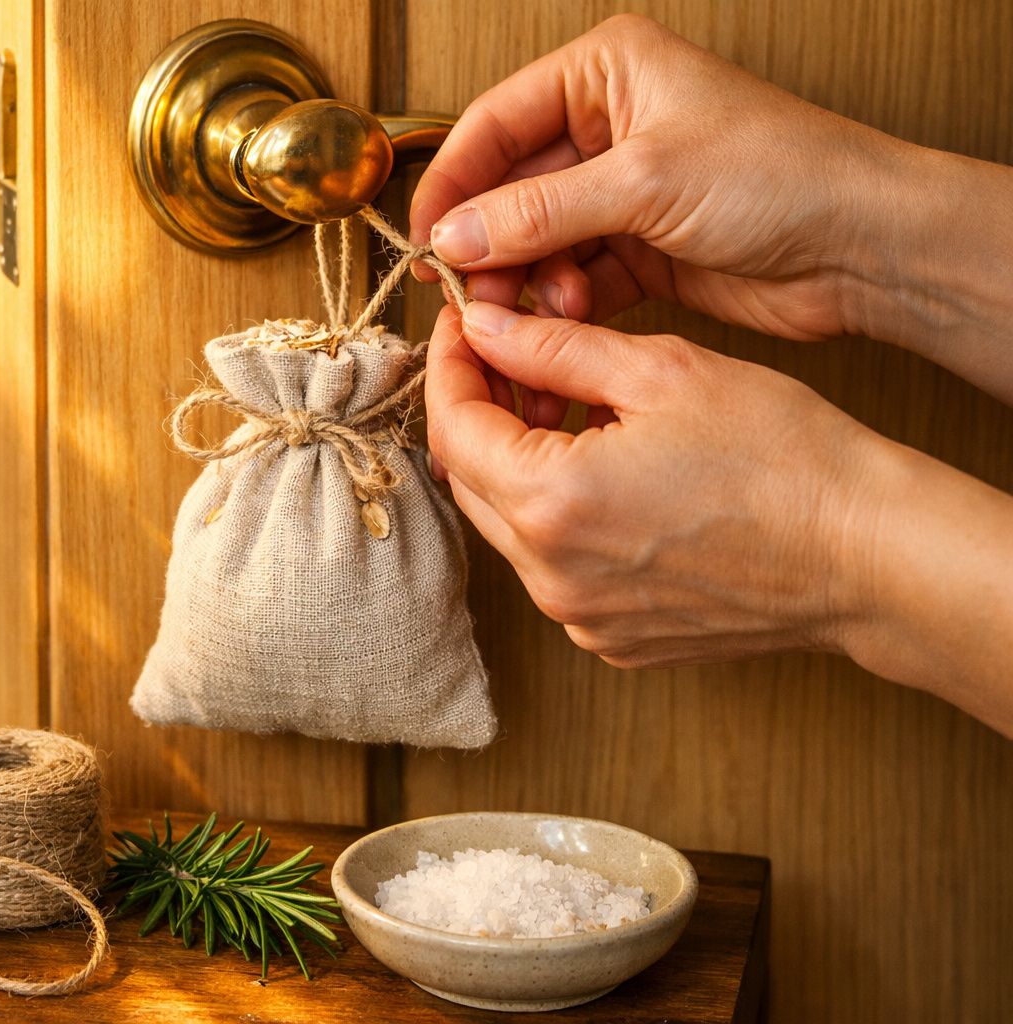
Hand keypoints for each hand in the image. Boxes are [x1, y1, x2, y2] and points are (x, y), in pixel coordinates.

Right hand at [411, 14, 907, 346]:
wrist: (863, 247)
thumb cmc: (783, 176)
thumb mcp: (644, 182)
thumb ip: (538, 211)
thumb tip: (453, 235)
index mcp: (605, 74)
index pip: (495, 123)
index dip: (454, 183)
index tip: (425, 239)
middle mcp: (607, 127)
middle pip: (508, 189)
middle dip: (492, 244)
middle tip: (475, 291)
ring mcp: (620, 190)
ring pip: (535, 240)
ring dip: (531, 280)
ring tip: (546, 306)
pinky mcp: (636, 247)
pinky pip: (570, 275)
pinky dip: (565, 301)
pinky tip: (576, 315)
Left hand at [427, 302, 1012, 735]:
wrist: (866, 556)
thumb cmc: (782, 457)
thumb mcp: (663, 373)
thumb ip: (554, 349)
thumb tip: (484, 327)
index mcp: (550, 504)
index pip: (453, 426)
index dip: (452, 364)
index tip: (466, 323)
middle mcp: (550, 577)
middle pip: (471, 481)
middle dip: (480, 412)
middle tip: (512, 357)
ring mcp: (579, 617)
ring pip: (510, 527)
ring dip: (518, 465)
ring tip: (571, 412)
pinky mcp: (612, 640)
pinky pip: (555, 569)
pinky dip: (559, 519)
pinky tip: (606, 476)